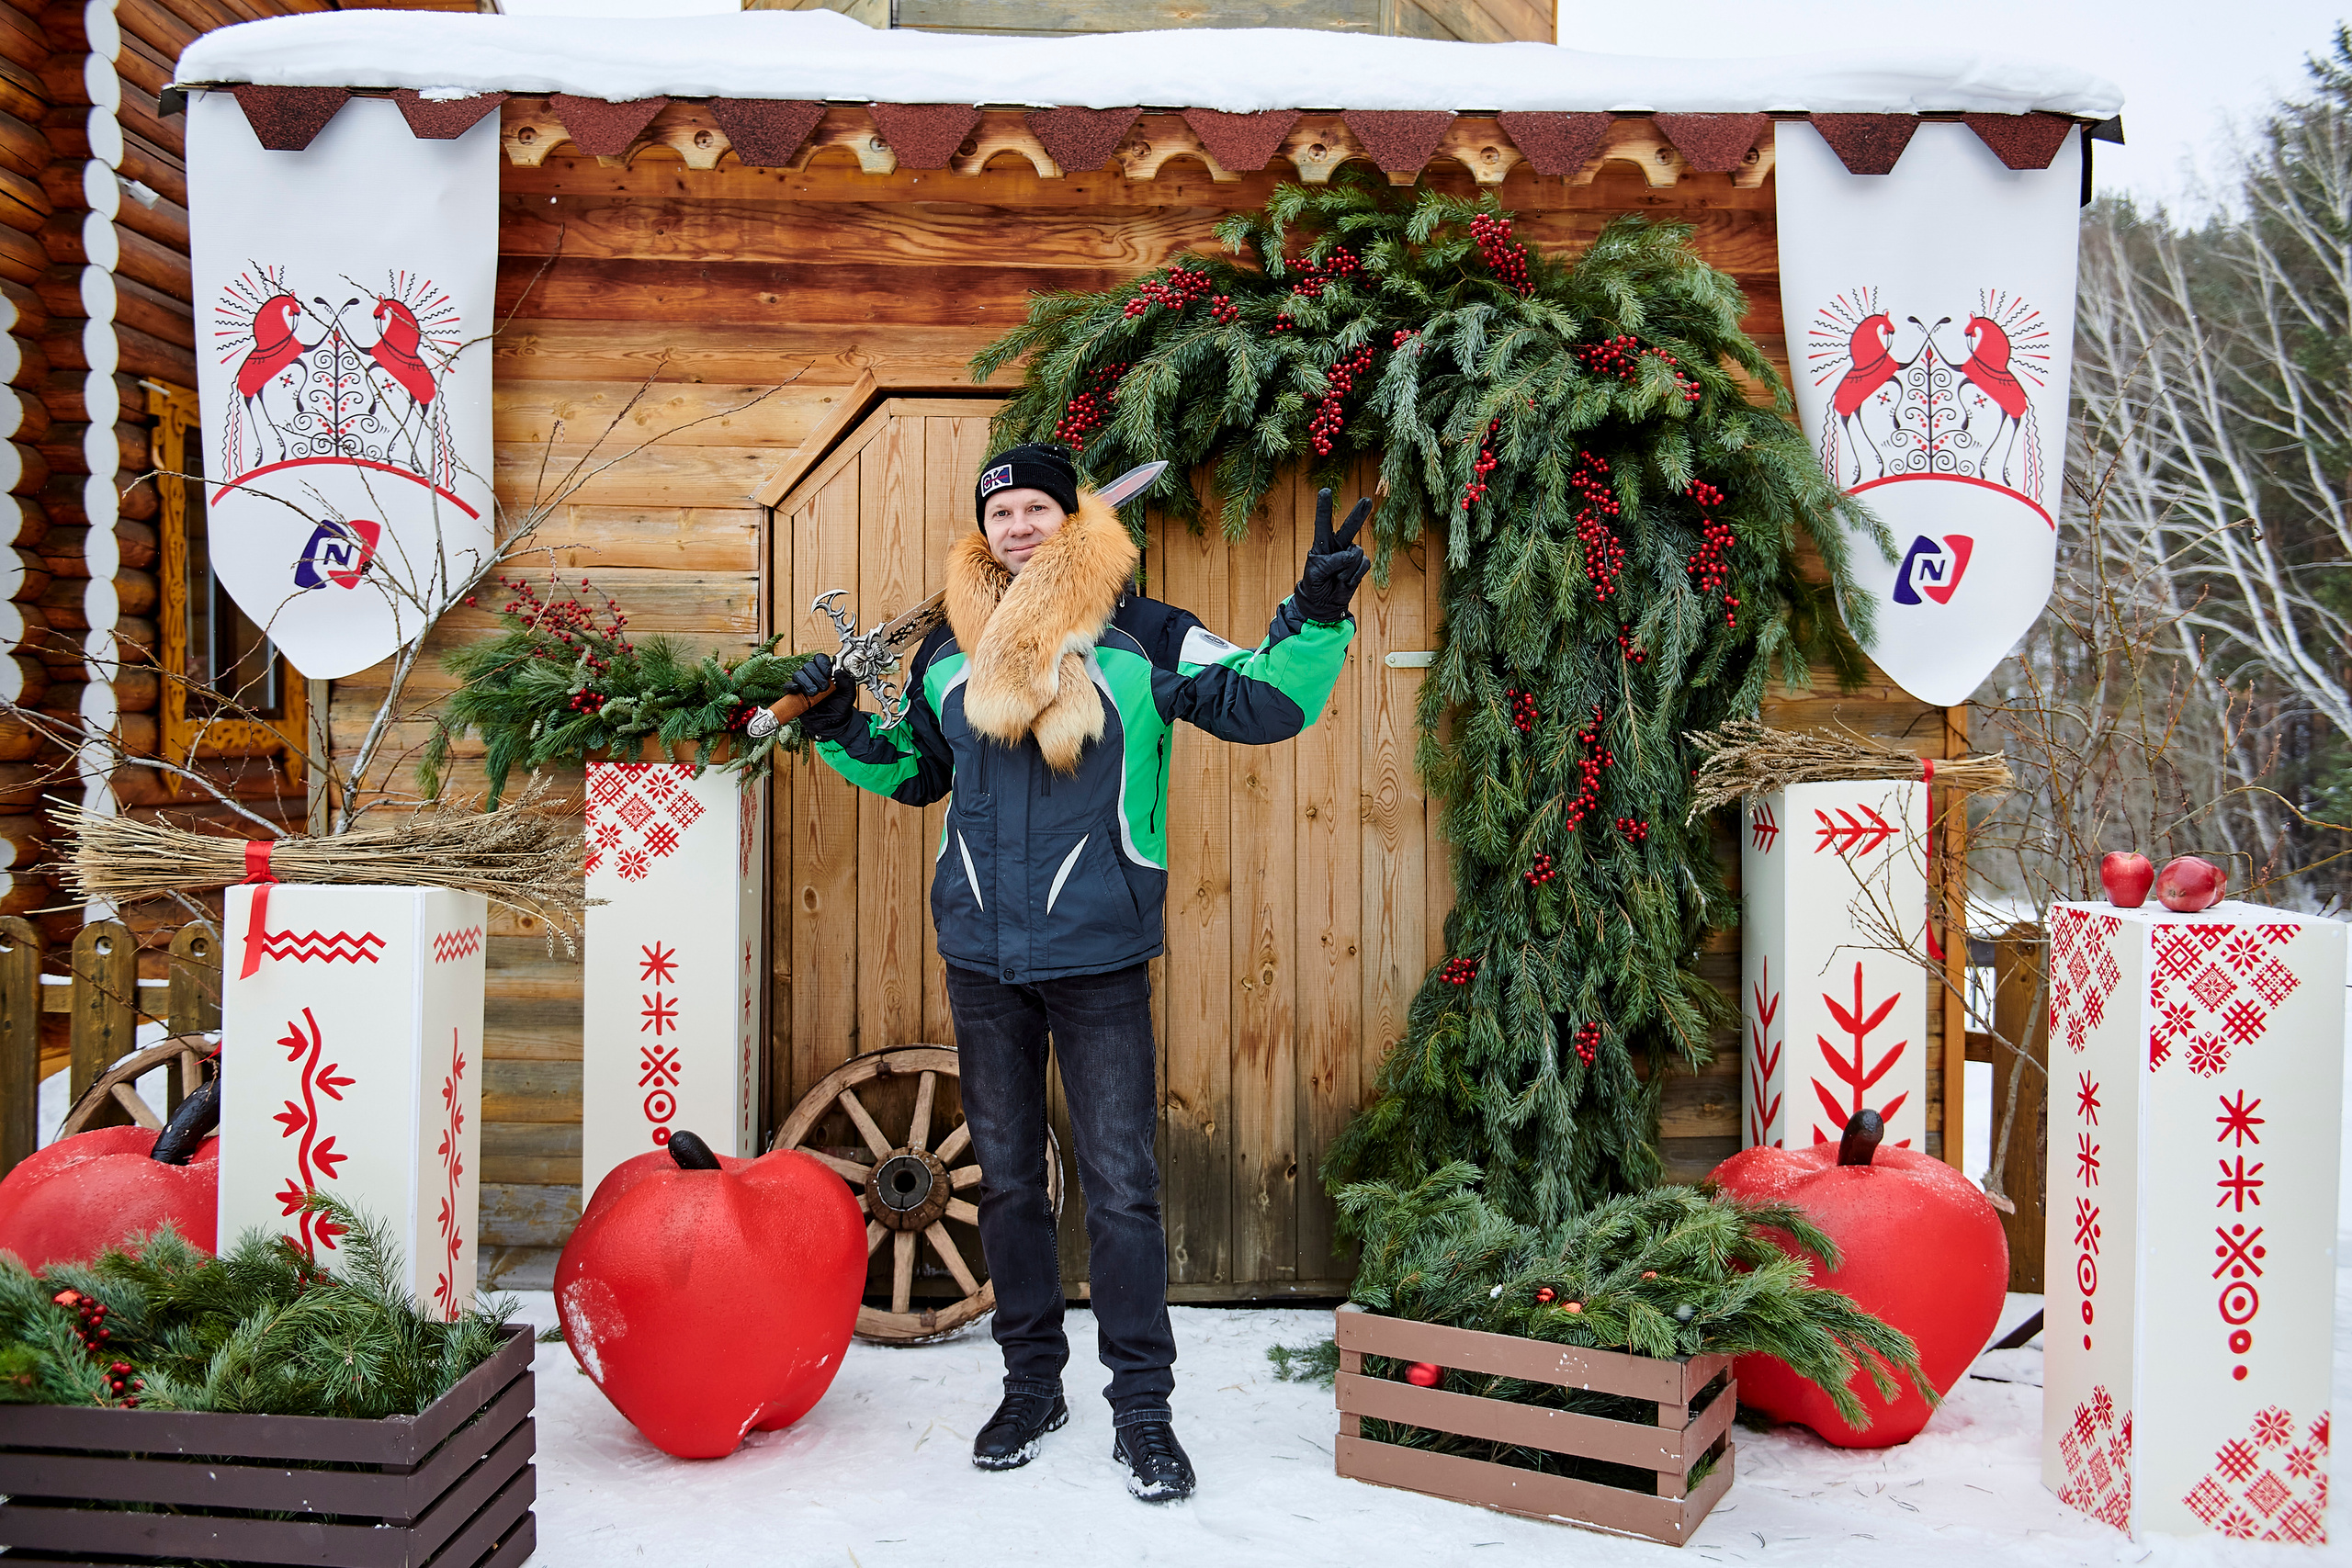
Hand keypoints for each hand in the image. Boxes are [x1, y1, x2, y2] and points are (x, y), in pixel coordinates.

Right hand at [748, 653, 856, 738]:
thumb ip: (847, 681)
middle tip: (824, 688)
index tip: (828, 674)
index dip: (823, 664)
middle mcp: (813, 676)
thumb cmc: (840, 707)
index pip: (820, 659)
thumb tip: (838, 671)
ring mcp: (803, 685)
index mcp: (825, 672)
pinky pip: (788, 686)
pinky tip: (798, 690)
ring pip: (798, 674)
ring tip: (815, 694)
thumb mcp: (849, 694)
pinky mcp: (794, 695)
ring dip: (807, 682)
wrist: (833, 724)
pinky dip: (792, 686)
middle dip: (816, 676)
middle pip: (808, 666)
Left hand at [1294, 488, 1370, 622]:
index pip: (1323, 522)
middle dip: (1359, 514)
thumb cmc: (1314, 585)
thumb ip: (1330, 562)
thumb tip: (1351, 555)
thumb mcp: (1315, 573)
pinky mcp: (1359, 566)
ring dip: (1346, 569)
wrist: (1323, 605)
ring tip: (1336, 578)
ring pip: (1356, 553)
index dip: (1325, 507)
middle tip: (1367, 500)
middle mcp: (1338, 546)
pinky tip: (1345, 581)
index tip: (1326, 490)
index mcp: (1321, 544)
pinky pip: (1362, 565)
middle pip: (1349, 527)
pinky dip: (1354, 575)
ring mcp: (1350, 555)